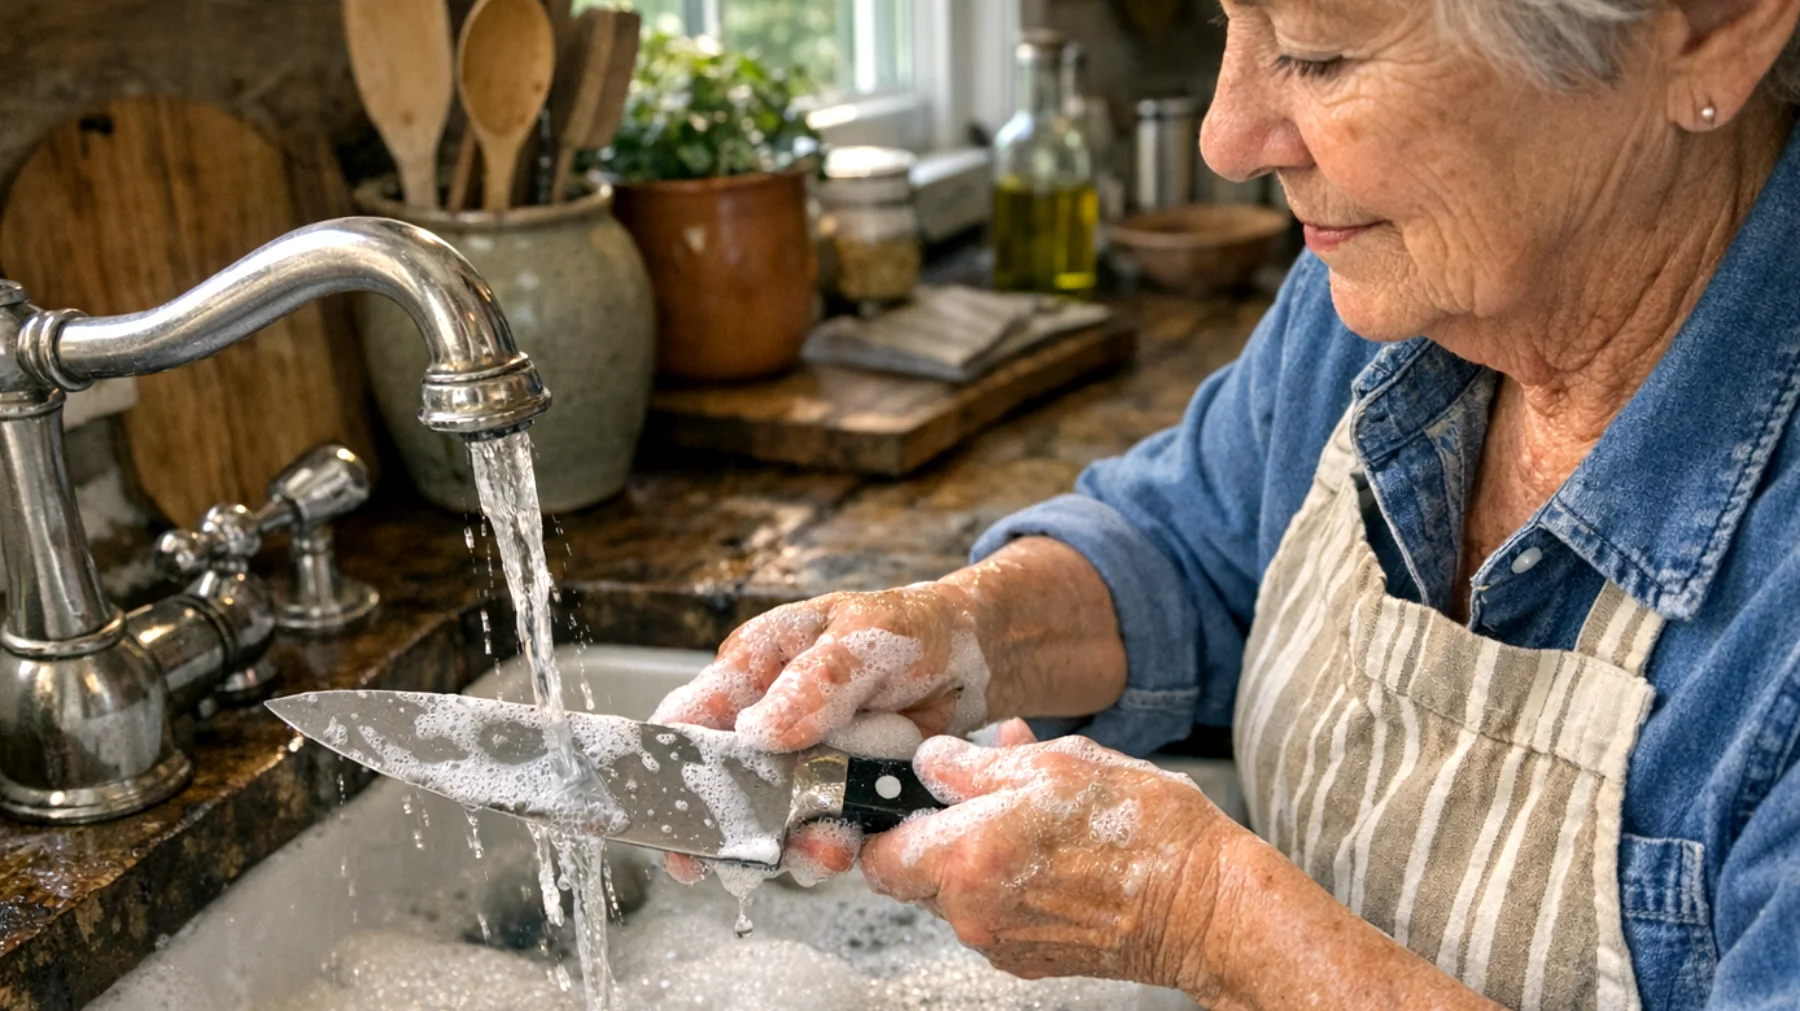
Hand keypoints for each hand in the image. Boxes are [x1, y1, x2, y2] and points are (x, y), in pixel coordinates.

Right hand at [650, 584, 991, 885]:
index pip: (690, 717)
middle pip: (725, 785)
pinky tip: (850, 842)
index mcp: (755, 669)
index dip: (669, 764)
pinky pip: (823, 833)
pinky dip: (833, 845)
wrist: (969, 661)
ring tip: (826, 848)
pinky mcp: (841, 795)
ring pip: (773, 820)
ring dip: (792, 844)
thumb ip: (814, 682)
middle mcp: (769, 723)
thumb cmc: (907, 629)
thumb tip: (757, 730)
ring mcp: (804, 763)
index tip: (669, 808)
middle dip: (731, 827)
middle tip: (737, 858)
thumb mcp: (860, 638)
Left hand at [859, 725, 1233, 989]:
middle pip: (913, 876)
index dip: (888, 820)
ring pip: (954, 895)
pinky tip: (1052, 859)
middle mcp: (972, 911)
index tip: (912, 796)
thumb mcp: (1056, 765)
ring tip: (1032, 825)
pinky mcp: (1028, 959)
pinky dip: (1008, 886)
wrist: (1205, 904)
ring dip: (976, 858)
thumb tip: (934, 762)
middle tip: (983, 801)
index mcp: (967, 858)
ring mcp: (1000, 942)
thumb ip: (976, 764)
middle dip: (937, 835)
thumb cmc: (1144, 831)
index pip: (878, 854)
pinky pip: (992, 915)